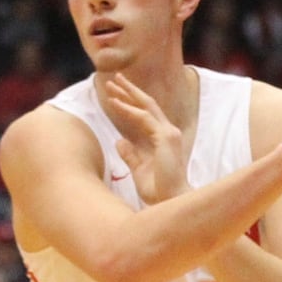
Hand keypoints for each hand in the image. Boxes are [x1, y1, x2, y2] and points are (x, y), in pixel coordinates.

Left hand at [104, 74, 188, 202]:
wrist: (171, 202)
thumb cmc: (158, 191)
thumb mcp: (138, 170)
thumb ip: (130, 155)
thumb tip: (119, 142)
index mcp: (163, 139)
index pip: (146, 114)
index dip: (130, 102)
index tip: (115, 94)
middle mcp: (168, 132)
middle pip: (147, 105)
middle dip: (130, 90)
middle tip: (114, 78)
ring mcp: (168, 133)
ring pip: (146, 106)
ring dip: (127, 94)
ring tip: (111, 85)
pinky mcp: (166, 138)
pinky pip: (144, 119)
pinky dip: (129, 110)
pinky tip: (115, 104)